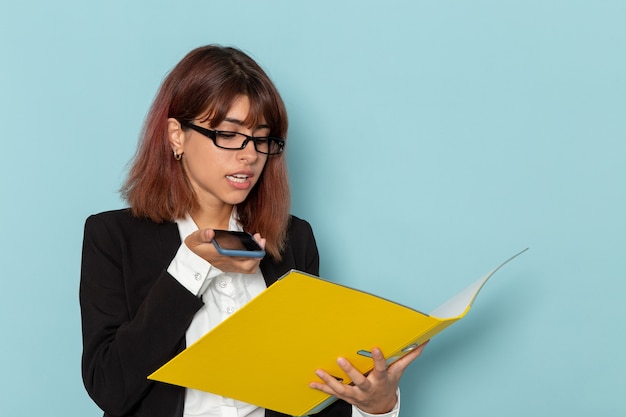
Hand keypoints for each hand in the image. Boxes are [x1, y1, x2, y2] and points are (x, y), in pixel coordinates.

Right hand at [184, 229, 265, 273]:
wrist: (193, 260)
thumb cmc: (196, 249)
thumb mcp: (194, 240)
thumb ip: (201, 235)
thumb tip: (210, 232)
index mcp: (220, 255)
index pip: (239, 257)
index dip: (251, 250)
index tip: (256, 238)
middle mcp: (227, 263)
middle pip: (248, 265)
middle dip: (258, 252)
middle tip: (260, 240)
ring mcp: (231, 266)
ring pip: (249, 267)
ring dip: (257, 256)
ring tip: (259, 243)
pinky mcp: (233, 266)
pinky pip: (247, 268)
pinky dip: (254, 260)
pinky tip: (254, 249)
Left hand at [309, 341, 428, 413]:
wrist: (381, 406)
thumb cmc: (388, 384)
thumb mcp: (399, 371)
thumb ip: (409, 356)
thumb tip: (423, 342)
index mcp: (381, 379)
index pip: (381, 368)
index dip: (378, 359)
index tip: (374, 348)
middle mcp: (368, 388)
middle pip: (359, 381)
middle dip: (350, 371)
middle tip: (340, 359)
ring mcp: (356, 394)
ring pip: (342, 388)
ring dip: (330, 380)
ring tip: (319, 371)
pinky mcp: (347, 397)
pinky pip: (333, 393)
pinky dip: (322, 388)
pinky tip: (312, 382)